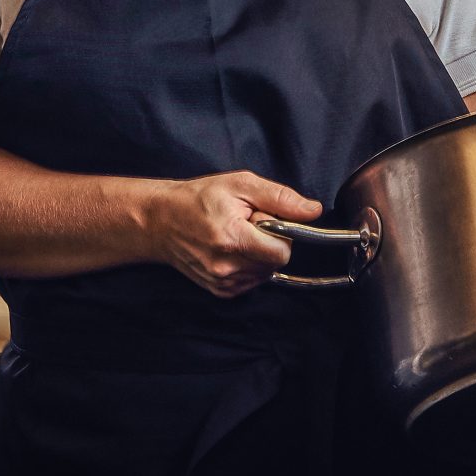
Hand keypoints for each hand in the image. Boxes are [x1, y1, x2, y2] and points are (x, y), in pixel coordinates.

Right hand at [143, 170, 322, 296]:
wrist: (161, 221)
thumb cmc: (200, 198)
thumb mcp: (242, 185)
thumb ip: (281, 198)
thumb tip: (313, 211)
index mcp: (232, 239)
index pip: (282, 252)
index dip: (280, 233)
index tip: (262, 219)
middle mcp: (226, 267)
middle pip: (275, 263)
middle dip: (269, 242)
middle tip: (247, 224)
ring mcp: (221, 282)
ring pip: (265, 273)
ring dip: (259, 255)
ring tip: (236, 235)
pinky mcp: (220, 290)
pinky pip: (252, 281)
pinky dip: (250, 266)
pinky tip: (232, 249)